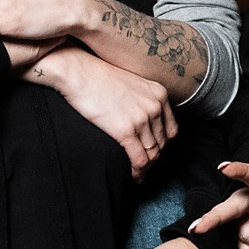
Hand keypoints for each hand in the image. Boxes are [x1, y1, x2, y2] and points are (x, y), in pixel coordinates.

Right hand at [31, 47, 176, 175]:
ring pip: (152, 154)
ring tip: (139, 175)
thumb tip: (142, 120)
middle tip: (144, 168)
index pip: (170, 129)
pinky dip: (138, 172)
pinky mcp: (125, 130)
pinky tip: (134, 176)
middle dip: (153, 159)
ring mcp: (141, 118)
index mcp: (159, 94)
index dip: (163, 145)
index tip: (153, 152)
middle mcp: (155, 106)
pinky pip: (139, 159)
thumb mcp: (131, 84)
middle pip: (161, 143)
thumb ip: (142, 100)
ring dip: (146, 168)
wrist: (78, 72)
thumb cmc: (98, 77)